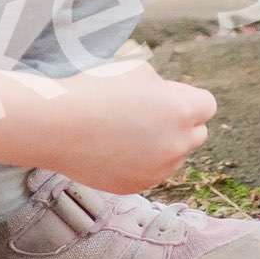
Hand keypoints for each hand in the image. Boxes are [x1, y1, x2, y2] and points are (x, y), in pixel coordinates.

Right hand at [42, 56, 218, 195]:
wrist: (53, 124)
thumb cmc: (95, 87)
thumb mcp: (140, 71)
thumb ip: (167, 90)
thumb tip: (174, 102)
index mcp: (183, 111)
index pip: (206, 106)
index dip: (186, 98)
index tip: (163, 95)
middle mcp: (177, 145)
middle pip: (197, 134)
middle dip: (181, 124)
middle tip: (147, 113)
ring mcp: (156, 171)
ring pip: (173, 157)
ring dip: (161, 145)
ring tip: (125, 130)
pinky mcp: (134, 187)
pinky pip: (150, 173)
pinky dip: (140, 163)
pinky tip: (115, 149)